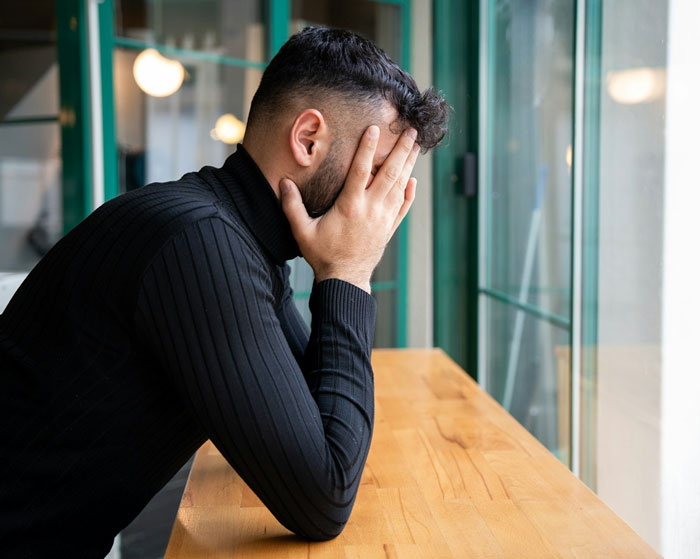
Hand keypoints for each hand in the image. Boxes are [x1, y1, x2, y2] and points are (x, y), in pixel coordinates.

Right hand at [280, 125, 418, 292]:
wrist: (345, 280)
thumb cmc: (323, 255)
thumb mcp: (302, 231)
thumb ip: (292, 206)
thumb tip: (283, 182)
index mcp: (350, 206)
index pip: (360, 170)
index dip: (367, 148)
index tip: (373, 129)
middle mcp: (370, 209)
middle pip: (389, 174)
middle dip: (400, 150)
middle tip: (410, 131)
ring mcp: (383, 219)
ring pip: (399, 187)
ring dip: (408, 166)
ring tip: (415, 147)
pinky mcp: (388, 229)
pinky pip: (403, 208)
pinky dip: (409, 194)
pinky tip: (413, 181)